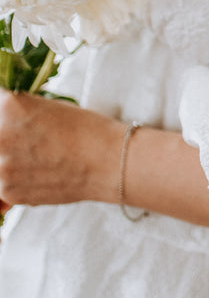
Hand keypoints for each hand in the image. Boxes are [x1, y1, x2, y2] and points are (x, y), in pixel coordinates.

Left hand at [0, 91, 208, 234]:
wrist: (109, 162)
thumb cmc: (84, 129)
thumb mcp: (44, 106)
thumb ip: (12, 110)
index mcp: (9, 107)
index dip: (3, 111)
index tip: (8, 115)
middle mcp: (0, 135)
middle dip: (5, 134)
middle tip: (27, 139)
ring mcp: (2, 167)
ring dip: (5, 158)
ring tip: (33, 156)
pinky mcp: (8, 191)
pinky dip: (11, 179)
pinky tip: (33, 172)